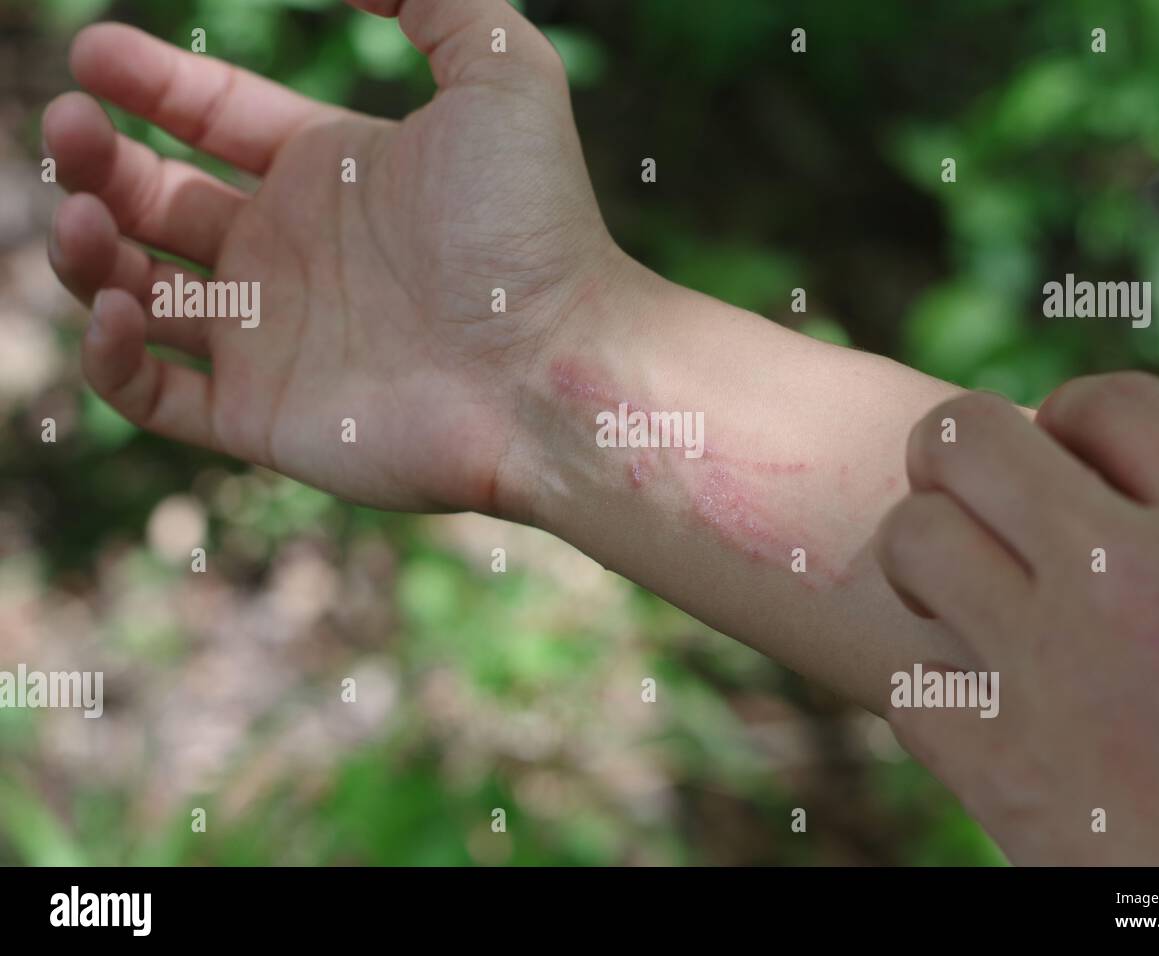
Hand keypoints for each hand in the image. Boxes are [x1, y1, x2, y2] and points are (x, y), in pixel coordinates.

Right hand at [45, 0, 622, 513]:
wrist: (554, 367)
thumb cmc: (532, 227)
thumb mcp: (501, 71)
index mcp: (331, 173)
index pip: (216, 118)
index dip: (151, 82)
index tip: (94, 53)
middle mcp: (293, 254)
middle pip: (158, 197)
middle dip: (99, 157)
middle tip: (71, 127)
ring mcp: (273, 339)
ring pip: (136, 291)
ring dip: (86, 248)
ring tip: (85, 213)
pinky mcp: (260, 418)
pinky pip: (151, 392)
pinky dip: (109, 355)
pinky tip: (120, 304)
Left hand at [874, 372, 1158, 863]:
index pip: (1105, 401)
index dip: (1072, 419)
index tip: (1068, 458)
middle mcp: (1127, 577)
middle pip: (967, 439)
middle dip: (953, 455)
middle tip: (966, 496)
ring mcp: (1052, 671)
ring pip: (911, 542)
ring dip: (919, 558)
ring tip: (949, 589)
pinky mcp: (1002, 769)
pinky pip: (912, 686)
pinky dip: (935, 694)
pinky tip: (977, 708)